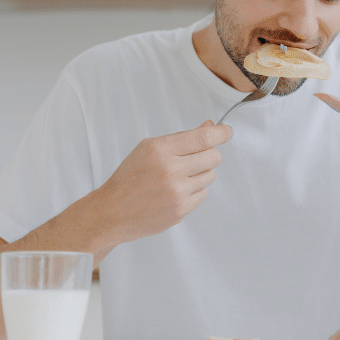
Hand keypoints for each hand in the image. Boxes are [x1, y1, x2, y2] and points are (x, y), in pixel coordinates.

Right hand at [94, 121, 231, 244]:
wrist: (112, 212)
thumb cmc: (131, 177)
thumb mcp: (149, 148)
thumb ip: (182, 138)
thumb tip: (210, 126)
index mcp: (160, 150)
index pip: (203, 138)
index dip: (221, 133)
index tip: (227, 131)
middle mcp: (170, 171)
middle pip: (213, 157)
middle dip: (209, 155)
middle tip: (195, 158)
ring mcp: (176, 193)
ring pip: (210, 176)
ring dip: (201, 174)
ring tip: (179, 177)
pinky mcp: (180, 211)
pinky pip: (203, 194)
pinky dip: (194, 191)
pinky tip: (176, 192)